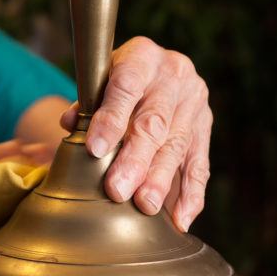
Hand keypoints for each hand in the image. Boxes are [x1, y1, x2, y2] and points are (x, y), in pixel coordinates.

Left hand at [60, 37, 211, 231]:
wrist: (156, 66)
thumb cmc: (118, 77)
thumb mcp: (100, 76)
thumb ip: (87, 101)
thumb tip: (70, 125)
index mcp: (142, 57)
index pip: (125, 87)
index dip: (111, 119)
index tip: (96, 150)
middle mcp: (174, 76)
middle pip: (154, 123)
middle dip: (135, 159)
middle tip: (117, 190)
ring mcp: (195, 102)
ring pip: (177, 145)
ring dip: (161, 180)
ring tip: (146, 206)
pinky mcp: (206, 127)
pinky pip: (200, 164)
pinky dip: (191, 194)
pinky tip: (181, 218)